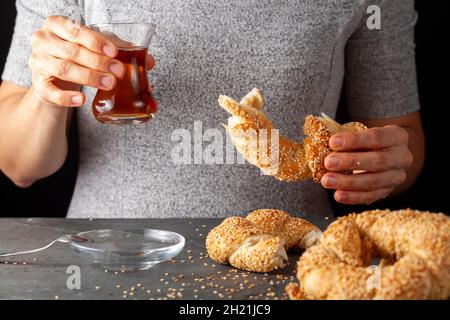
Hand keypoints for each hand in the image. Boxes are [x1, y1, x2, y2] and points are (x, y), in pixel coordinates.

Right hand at [29, 16, 154, 106]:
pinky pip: (50, 91)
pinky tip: (82, 99)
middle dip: (98, 62)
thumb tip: (150, 61)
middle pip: (72, 51)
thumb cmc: (78, 57)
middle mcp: (43, 40)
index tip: (114, 51)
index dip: (95, 41)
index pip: (75, 30)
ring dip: (89, 77)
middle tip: (118, 72)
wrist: (55, 78)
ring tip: (109, 84)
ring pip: (63, 69)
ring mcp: (38, 62)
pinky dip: (66, 97)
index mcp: (57, 25)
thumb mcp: (96, 49)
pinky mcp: (38, 84)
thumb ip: (120, 51)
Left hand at [320, 125, 412, 204]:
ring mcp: (396, 177)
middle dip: (350, 162)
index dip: (354, 140)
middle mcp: (402, 157)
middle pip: (377, 161)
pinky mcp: (387, 191)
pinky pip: (370, 196)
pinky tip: (338, 195)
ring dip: (347, 182)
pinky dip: (353, 197)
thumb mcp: (362, 133)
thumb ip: (347, 138)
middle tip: (328, 162)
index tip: (333, 142)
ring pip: (373, 181)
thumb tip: (320, 144)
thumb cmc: (367, 141)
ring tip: (327, 180)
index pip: (376, 137)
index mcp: (397, 136)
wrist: (385, 154)